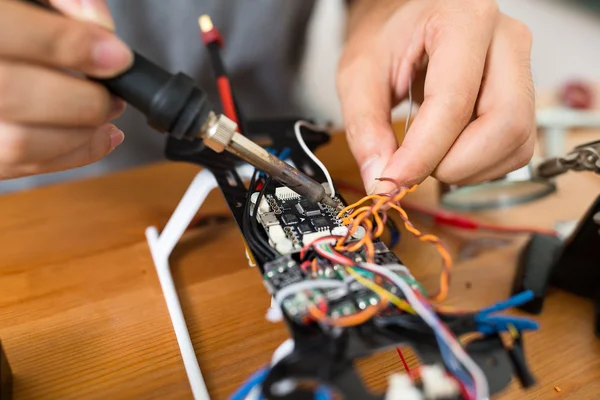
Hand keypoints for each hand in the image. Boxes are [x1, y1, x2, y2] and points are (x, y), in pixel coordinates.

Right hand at [0, 0, 131, 179]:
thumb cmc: (6, 24)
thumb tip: (104, 28)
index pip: (9, 35)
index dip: (71, 46)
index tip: (119, 56)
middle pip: (15, 96)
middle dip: (82, 99)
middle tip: (115, 92)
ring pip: (20, 143)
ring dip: (82, 134)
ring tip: (109, 112)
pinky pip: (22, 167)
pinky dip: (72, 155)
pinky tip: (101, 135)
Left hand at [337, 0, 534, 193]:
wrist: (407, 22)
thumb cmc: (387, 38)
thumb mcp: (358, 74)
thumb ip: (365, 127)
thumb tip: (381, 180)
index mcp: (463, 19)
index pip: (454, 101)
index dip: (423, 153)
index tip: (393, 181)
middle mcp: (505, 39)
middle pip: (504, 123)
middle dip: (455, 164)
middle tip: (413, 168)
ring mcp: (521, 67)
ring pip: (516, 141)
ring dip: (468, 169)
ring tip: (428, 156)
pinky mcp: (523, 96)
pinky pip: (516, 148)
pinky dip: (481, 166)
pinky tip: (449, 152)